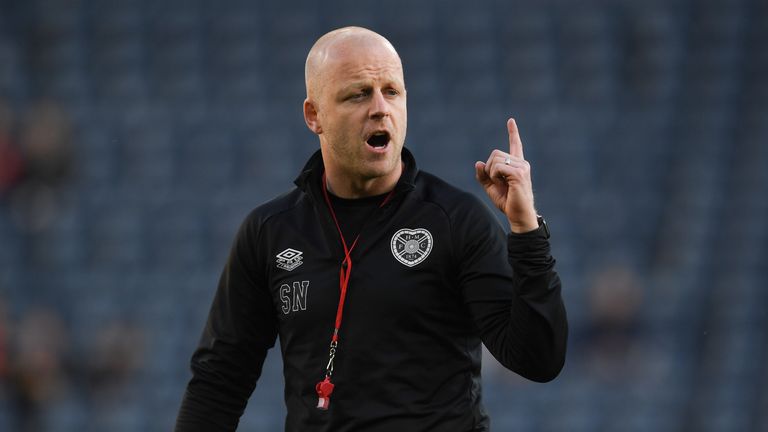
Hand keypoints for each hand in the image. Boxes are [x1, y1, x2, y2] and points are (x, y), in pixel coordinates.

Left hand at [475, 118, 538, 232]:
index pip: (516, 145)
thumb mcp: (491, 187)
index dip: (513, 132)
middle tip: (496, 182)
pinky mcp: (519, 174)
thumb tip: (478, 163)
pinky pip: (498, 167)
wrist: (518, 215)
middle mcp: (521, 163)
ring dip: (491, 173)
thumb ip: (484, 175)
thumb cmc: (507, 202)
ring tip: (501, 184)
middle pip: (495, 153)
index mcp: (517, 165)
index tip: (511, 120)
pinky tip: (502, 184)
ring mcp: (522, 167)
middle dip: (489, 168)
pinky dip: (494, 176)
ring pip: (495, 160)